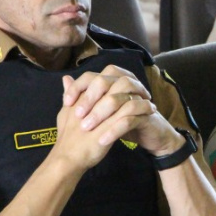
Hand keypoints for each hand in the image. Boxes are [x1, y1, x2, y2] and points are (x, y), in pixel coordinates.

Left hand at [61, 65, 183, 156]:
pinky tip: (103, 140)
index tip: (66, 102)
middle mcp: (127, 87)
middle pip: (106, 81)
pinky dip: (115, 129)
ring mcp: (138, 98)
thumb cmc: (124, 122)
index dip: (79, 86)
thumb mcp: (100, 110)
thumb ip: (83, 96)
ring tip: (87, 128)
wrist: (151, 137)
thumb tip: (65, 80)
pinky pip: (130, 118)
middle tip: (78, 115)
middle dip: (89, 98)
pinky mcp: (147, 115)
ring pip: (119, 98)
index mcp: (115, 84)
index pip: (94, 75)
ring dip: (101, 113)